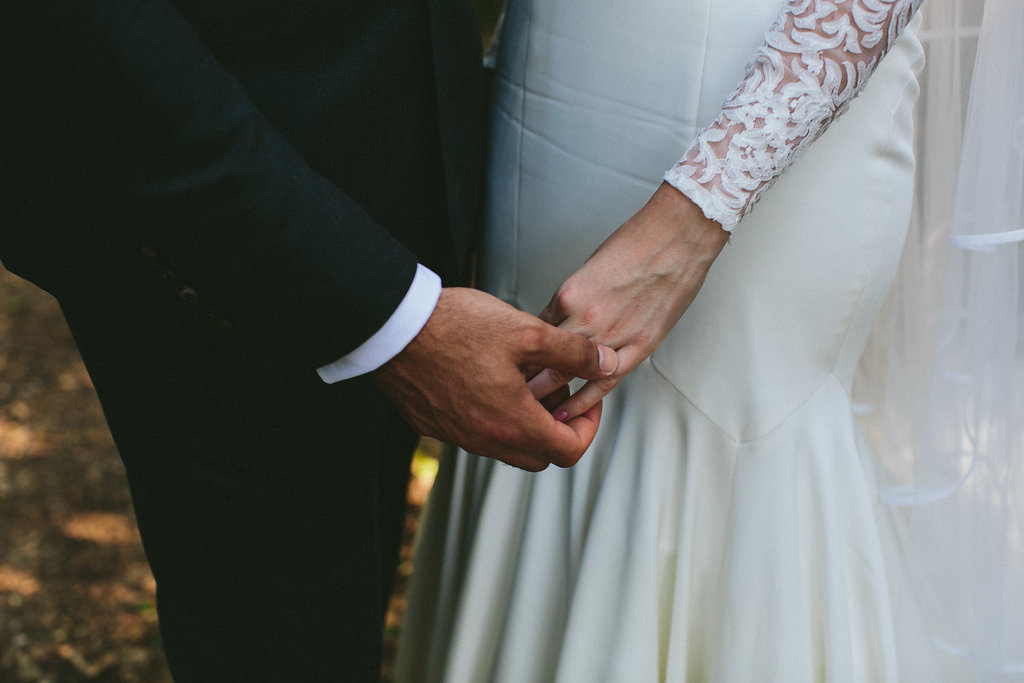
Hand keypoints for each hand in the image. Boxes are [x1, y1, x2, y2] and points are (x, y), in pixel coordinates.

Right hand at [372, 287, 618, 470]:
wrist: (392, 326)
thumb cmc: (453, 327)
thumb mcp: (527, 332)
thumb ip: (573, 353)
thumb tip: (605, 364)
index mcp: (513, 422)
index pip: (569, 451)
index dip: (589, 426)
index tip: (587, 399)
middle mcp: (484, 439)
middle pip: (540, 456)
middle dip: (559, 427)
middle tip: (558, 389)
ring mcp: (457, 436)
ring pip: (507, 446)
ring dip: (526, 422)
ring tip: (525, 379)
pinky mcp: (434, 425)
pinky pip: (476, 435)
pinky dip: (494, 417)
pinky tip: (490, 378)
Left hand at [529, 182, 727, 419]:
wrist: (678, 235)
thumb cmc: (636, 243)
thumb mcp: (588, 268)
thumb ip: (573, 299)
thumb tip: (558, 321)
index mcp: (567, 295)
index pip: (532, 333)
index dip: (519, 353)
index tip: (508, 366)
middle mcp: (585, 318)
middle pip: (541, 359)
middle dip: (521, 381)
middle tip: (504, 396)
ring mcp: (612, 335)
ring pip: (567, 376)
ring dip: (546, 396)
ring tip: (527, 413)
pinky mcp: (639, 346)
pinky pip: (605, 382)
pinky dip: (584, 401)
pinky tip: (569, 415)